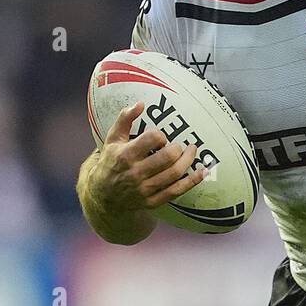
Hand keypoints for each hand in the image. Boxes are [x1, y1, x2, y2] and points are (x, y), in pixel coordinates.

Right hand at [90, 102, 204, 212]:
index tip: (160, 138)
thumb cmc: (110, 162)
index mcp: (125, 155)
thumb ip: (125, 119)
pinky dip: (192, 181)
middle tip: (181, 145)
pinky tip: (202, 172)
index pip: (151, 139)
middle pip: (167, 158)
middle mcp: (135, 173)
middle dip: (178, 148)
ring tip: (193, 151)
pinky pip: (176, 191)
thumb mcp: (112, 139)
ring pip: (174, 174)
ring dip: (188, 161)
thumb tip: (141, 103)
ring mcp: (145, 189)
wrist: (103, 195)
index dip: (160, 136)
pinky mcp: (152, 201)